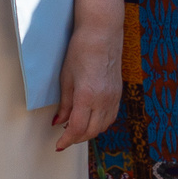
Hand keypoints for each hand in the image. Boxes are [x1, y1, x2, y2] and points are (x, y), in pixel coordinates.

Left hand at [51, 12, 124, 150]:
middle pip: (92, 131)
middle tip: (65, 138)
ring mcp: (114, 97)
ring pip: (104, 126)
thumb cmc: (81, 51)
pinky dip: (101, 123)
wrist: (102, 34)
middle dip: (77, 138)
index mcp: (88, 96)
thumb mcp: (66, 78)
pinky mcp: (119, 92)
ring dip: (90, 132)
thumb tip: (60, 121)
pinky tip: (91, 119)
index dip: (67, 140)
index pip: (78, 128)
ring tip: (76, 128)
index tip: (59, 144)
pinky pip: (111, 116)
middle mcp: (104, 100)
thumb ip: (65, 104)